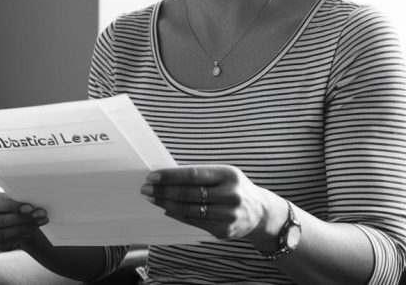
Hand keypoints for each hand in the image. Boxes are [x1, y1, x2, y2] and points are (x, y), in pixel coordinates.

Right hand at [0, 191, 47, 251]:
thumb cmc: (7, 198)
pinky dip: (21, 237)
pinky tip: (32, 229)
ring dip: (24, 228)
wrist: (1, 210)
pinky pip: (7, 244)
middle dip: (21, 219)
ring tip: (41, 221)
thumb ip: (15, 194)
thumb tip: (32, 198)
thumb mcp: (8, 192)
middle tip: (40, 214)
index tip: (30, 207)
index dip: (12, 206)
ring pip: (3, 235)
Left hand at [140, 164, 283, 246]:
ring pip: (190, 210)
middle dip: (164, 191)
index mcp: (228, 175)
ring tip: (152, 199)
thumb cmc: (234, 187)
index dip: (170, 176)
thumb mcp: (224, 174)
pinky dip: (178, 215)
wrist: (260, 212)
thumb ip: (200, 175)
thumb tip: (166, 176)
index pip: (193, 175)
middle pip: (189, 194)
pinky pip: (195, 222)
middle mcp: (230, 195)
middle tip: (145, 189)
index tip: (152, 176)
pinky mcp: (224, 230)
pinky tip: (167, 209)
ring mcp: (228, 215)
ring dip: (167, 204)